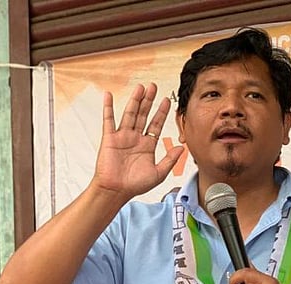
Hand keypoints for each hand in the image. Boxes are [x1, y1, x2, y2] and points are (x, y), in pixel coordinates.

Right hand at [92, 83, 183, 198]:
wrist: (117, 191)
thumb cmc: (135, 185)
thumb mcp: (159, 173)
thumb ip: (170, 160)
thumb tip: (182, 147)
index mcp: (147, 145)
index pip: (156, 124)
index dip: (162, 113)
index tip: (167, 101)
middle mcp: (135, 138)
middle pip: (143, 115)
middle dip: (149, 101)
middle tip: (154, 87)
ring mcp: (122, 136)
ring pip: (130, 114)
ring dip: (135, 100)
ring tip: (140, 88)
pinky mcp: (109, 138)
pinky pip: (108, 120)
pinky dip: (108, 108)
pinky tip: (108, 95)